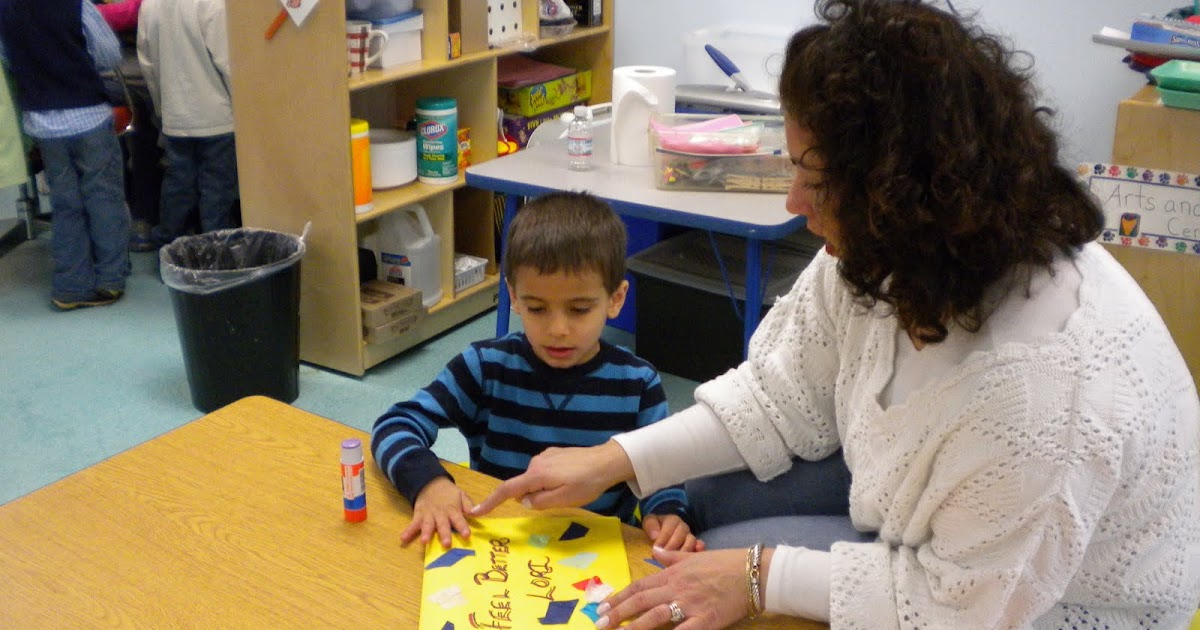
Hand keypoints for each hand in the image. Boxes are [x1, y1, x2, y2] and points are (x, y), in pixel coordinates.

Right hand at [402, 477, 473, 548]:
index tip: (466, 535)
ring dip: (426, 532)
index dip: (463, 527)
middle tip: (446, 544)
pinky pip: (413, 524)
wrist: (430, 483)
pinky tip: (403, 538)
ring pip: (428, 524)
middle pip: (443, 524)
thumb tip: (476, 514)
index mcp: (453, 509)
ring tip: (424, 541)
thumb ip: (469, 505)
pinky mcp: (418, 515)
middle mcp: (440, 514)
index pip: (459, 519)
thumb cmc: (449, 494)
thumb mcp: (461, 495)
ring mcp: (428, 515)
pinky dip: (408, 531)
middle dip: (444, 534)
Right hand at [470, 441, 634, 515]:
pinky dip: (552, 480)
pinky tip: (572, 479)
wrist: (607, 461)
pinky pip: (545, 472)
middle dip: (534, 496)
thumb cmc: (587, 483)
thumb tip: (525, 501)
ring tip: (571, 488)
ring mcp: (545, 456)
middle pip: (524, 486)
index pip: (507, 490)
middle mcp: (536, 462)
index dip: (490, 502)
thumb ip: (539, 502)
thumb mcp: (563, 500)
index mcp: (536, 475)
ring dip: (546, 488)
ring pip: (536, 480)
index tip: (476, 511)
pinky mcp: (555, 454)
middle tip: (561, 498)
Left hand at [595, 546, 756, 629]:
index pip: (639, 586)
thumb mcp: (694, 556)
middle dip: (618, 613)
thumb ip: (672, 556)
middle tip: (599, 623)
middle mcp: (677, 588)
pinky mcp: (705, 621)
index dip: (619, 597)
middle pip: (641, 601)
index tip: (602, 607)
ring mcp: (690, 604)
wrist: (753, 572)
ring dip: (633, 627)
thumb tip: (654, 551)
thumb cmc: (725, 563)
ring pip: (655, 616)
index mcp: (673, 573)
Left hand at [641, 514, 705, 551]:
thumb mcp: (650, 522)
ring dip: (683, 550)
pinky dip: (698, 550)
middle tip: (663, 557)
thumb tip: (655, 536)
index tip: (654, 549)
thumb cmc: (656, 527)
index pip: (669, 528)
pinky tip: (695, 556)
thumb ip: (651, 526)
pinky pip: (699, 546)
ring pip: (691, 541)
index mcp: (673, 520)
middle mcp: (683, 527)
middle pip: (681, 535)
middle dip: (671, 547)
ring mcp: (690, 536)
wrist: (663, 530)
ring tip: (675, 560)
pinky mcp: (695, 545)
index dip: (662, 539)